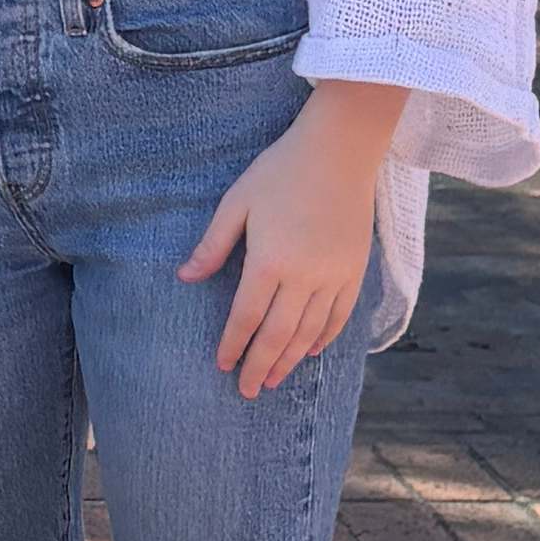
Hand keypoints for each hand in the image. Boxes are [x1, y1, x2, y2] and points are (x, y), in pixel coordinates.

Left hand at [179, 94, 396, 400]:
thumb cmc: (281, 171)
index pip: (246, 316)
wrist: (340, 150)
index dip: (233, 345)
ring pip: (310, 331)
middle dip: (260, 365)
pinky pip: (340, 315)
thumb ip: (212, 245)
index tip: (223, 366)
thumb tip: (184, 279)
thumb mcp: (237, 202)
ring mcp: (334, 275)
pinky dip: (324, 338)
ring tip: (274, 380)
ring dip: (289, 360)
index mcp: (269, 261)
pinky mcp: (355, 270)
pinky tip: (309, 352)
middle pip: (278, 334)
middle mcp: (304, 276)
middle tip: (248, 391)